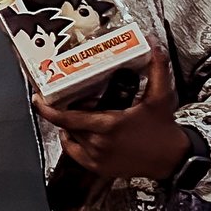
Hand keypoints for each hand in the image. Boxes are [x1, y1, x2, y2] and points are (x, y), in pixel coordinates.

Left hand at [36, 49, 191, 182]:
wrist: (173, 160)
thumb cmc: (163, 128)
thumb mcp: (161, 96)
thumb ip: (157, 68)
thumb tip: (153, 43)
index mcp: (108, 125)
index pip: (67, 118)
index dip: (47, 110)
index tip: (37, 99)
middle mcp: (99, 143)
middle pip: (68, 125)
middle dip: (67, 111)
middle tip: (73, 99)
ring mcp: (97, 158)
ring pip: (71, 137)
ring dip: (71, 125)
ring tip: (84, 113)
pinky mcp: (99, 168)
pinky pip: (75, 153)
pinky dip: (73, 141)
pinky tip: (80, 131)